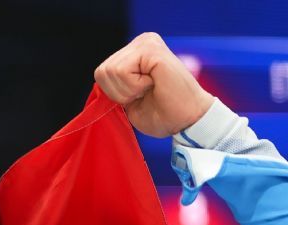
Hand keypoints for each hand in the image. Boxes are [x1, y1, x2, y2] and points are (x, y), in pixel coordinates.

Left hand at [94, 32, 213, 137]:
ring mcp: (146, 43)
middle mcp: (141, 42)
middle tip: (145, 94)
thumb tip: (100, 75)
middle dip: (119, 93)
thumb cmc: (162, 113)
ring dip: (128, 90)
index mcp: (135, 52)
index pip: (101, 73)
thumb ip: (114, 85)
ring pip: (110, 71)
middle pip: (102, 72)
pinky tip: (153, 84)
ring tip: (150, 89)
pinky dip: (134, 87)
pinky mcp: (151, 49)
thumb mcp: (128, 98)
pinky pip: (122, 72)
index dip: (114, 94)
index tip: (139, 96)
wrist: (187, 120)